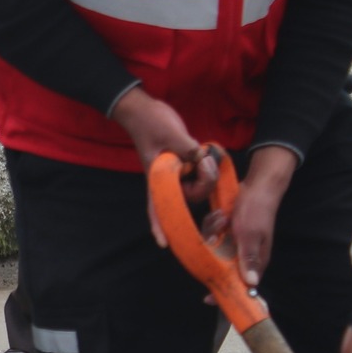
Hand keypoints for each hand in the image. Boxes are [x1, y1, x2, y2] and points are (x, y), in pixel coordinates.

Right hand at [112, 87, 210, 245]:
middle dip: (203, 183)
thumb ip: (191, 151)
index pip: (157, 207)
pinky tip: (209, 158)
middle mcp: (166, 179)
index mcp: (158, 177)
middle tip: (206, 160)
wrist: (143, 109)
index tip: (163, 243)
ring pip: (197, 184)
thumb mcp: (172, 134)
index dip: (159, 226)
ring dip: (205, 172)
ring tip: (205, 151)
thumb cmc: (151, 122)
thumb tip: (205, 161)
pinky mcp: (182, 162)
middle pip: (191, 195)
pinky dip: (204, 168)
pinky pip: (196, 172)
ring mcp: (175, 171)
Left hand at [201, 145, 296, 286]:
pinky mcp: (226, 233)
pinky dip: (213, 225)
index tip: (209, 299)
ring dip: (214, 232)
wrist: (257, 187)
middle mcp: (243, 255)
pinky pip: (211, 234)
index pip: (241, 285)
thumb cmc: (257, 211)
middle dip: (213, 251)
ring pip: (212, 249)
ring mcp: (233, 243)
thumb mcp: (251, 235)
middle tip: (218, 233)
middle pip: (220, 267)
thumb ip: (249, 258)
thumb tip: (252, 283)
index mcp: (255, 261)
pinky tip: (221, 214)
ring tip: (223, 218)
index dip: (226, 292)